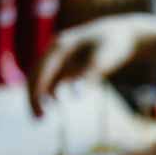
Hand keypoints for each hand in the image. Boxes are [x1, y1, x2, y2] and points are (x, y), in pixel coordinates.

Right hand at [29, 14, 155, 116]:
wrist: (121, 34)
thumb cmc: (114, 46)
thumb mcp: (103, 59)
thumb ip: (89, 75)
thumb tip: (75, 95)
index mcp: (60, 46)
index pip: (41, 71)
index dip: (37, 92)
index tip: (40, 112)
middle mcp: (55, 50)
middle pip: (36, 74)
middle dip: (33, 97)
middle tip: (38, 120)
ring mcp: (60, 56)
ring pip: (42, 77)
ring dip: (39, 95)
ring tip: (41, 117)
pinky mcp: (67, 62)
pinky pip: (52, 77)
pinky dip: (49, 90)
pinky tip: (54, 102)